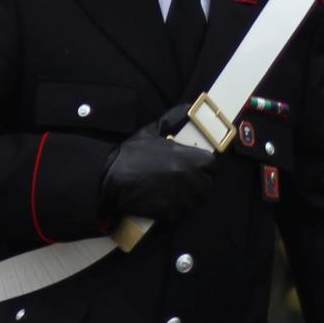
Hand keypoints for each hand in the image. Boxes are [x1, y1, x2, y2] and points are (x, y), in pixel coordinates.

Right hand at [99, 117, 213, 223]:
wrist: (111, 182)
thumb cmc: (130, 156)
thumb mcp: (149, 133)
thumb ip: (170, 120)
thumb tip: (185, 107)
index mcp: (190, 158)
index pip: (212, 165)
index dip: (205, 166)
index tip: (196, 167)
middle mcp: (192, 179)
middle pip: (207, 185)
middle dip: (198, 183)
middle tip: (182, 181)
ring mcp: (183, 198)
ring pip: (196, 202)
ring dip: (188, 199)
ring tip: (173, 194)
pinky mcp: (173, 214)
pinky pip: (181, 215)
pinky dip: (174, 212)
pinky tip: (163, 205)